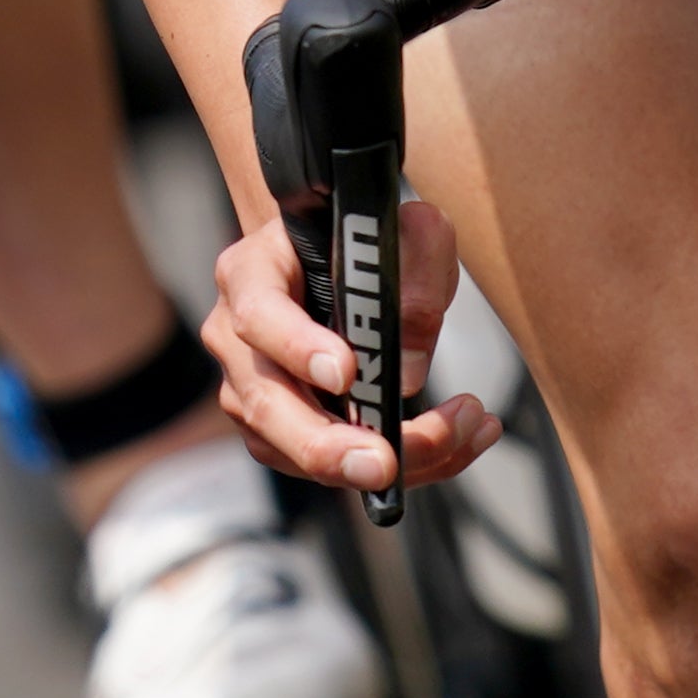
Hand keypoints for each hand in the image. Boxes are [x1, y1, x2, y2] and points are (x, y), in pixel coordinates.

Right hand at [205, 202, 500, 496]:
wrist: (343, 260)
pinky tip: (454, 445)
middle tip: (383, 465)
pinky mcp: (283, 436)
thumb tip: (408, 370)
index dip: (297, 347)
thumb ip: (417, 269)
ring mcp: (253, 394)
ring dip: (382, 459)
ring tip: (458, 434)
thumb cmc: (367, 241)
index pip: (259, 313)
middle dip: (326, 446)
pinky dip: (402, 465)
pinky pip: (331, 467)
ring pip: (295, 453)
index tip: (348, 372)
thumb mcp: (406, 229)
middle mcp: (239, 341)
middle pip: (265, 405)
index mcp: (251, 272)